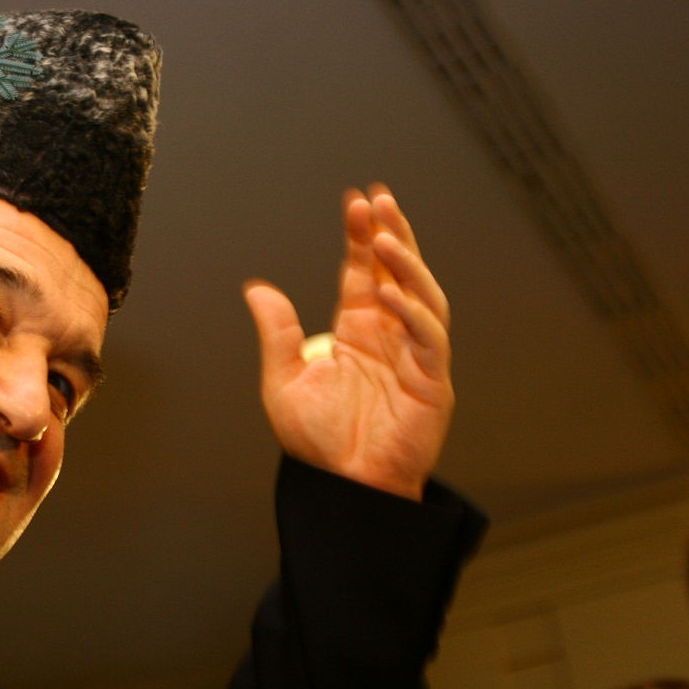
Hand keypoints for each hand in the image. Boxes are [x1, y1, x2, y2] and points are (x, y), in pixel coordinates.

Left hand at [242, 184, 451, 499]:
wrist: (344, 490)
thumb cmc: (320, 444)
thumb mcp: (284, 381)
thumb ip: (277, 333)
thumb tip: (256, 288)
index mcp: (358, 332)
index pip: (364, 272)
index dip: (361, 237)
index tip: (356, 201)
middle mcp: (389, 337)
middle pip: (397, 273)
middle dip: (390, 234)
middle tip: (379, 199)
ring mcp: (415, 357)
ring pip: (421, 297)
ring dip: (406, 265)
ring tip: (383, 236)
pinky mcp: (432, 383)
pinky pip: (428, 339)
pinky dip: (412, 313)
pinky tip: (387, 292)